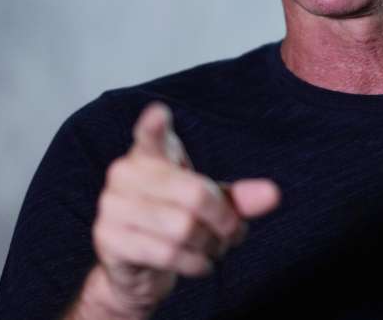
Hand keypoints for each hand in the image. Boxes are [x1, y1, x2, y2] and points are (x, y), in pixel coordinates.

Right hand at [86, 103, 279, 316]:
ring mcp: (112, 206)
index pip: (151, 136)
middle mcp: (124, 174)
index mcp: (149, 155)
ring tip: (212, 248)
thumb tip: (273, 194)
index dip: (155, 127)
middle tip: (232, 233)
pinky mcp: (109, 238)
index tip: (160, 115)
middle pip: (194, 195)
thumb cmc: (174, 222)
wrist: (135, 267)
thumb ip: (239, 198)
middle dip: (224, 220)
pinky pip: (168, 253)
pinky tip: (198, 263)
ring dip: (210, 245)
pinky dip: (195, 263)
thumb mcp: (210, 205)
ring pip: (183, 228)